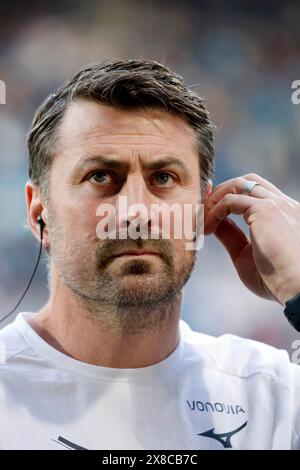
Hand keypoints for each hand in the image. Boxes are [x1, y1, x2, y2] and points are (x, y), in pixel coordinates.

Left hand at [204, 173, 299, 304]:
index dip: (229, 197)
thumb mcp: (246, 254)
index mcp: (283, 214)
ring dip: (215, 198)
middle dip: (220, 190)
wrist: (296, 288)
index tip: (210, 211)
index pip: (254, 193)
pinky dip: (214, 211)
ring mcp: (275, 204)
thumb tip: (214, 224)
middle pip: (246, 181)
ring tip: (201, 218)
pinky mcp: (265, 209)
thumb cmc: (276, 280)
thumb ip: (232, 236)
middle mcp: (282, 204)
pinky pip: (230, 200)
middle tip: (202, 208)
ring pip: (238, 185)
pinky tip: (207, 228)